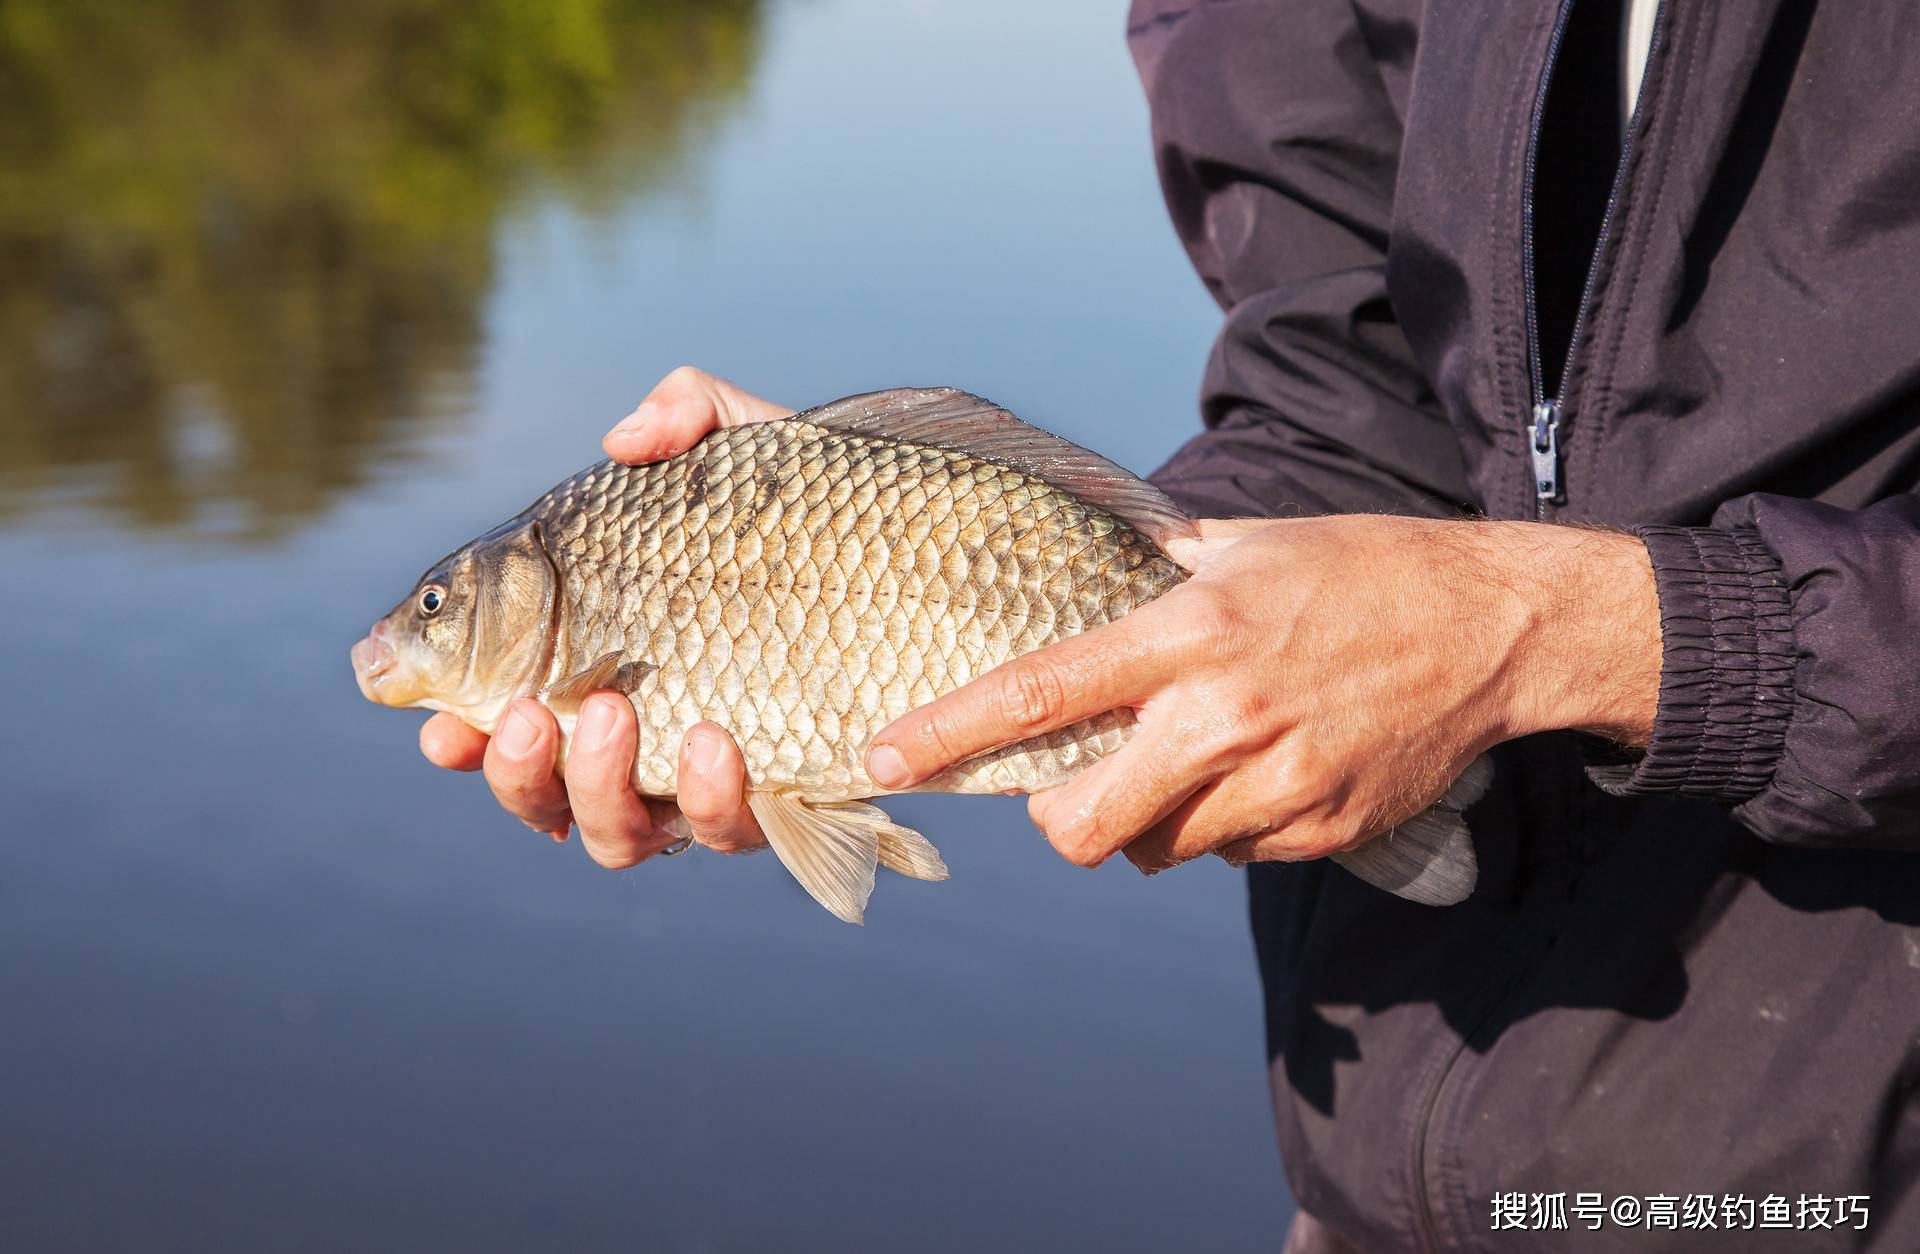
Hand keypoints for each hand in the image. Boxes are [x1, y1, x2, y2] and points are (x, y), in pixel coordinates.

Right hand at [420, 366, 790, 862]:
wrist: (937, 568)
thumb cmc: (821, 513)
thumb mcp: (751, 445)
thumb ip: (685, 415)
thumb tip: (624, 439)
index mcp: (602, 667)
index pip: (509, 717)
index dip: (461, 733)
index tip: (437, 721)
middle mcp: (643, 741)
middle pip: (545, 797)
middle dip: (518, 771)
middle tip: (524, 713)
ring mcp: (707, 784)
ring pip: (620, 836)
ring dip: (596, 787)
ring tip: (614, 713)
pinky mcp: (781, 805)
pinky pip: (729, 834)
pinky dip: (709, 799)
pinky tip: (716, 744)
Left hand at [861, 516, 1659, 873]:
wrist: (1493, 626)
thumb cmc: (1360, 570)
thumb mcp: (1245, 543)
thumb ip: (1153, 567)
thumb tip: (1076, 560)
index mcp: (1189, 633)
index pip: (1041, 692)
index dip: (950, 733)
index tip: (883, 757)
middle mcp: (1222, 717)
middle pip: (1084, 825)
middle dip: (1059, 821)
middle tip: (1071, 790)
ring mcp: (1275, 784)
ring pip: (1157, 850)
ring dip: (1150, 821)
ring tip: (1195, 760)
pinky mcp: (1319, 829)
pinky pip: (1230, 855)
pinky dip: (1223, 827)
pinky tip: (1263, 770)